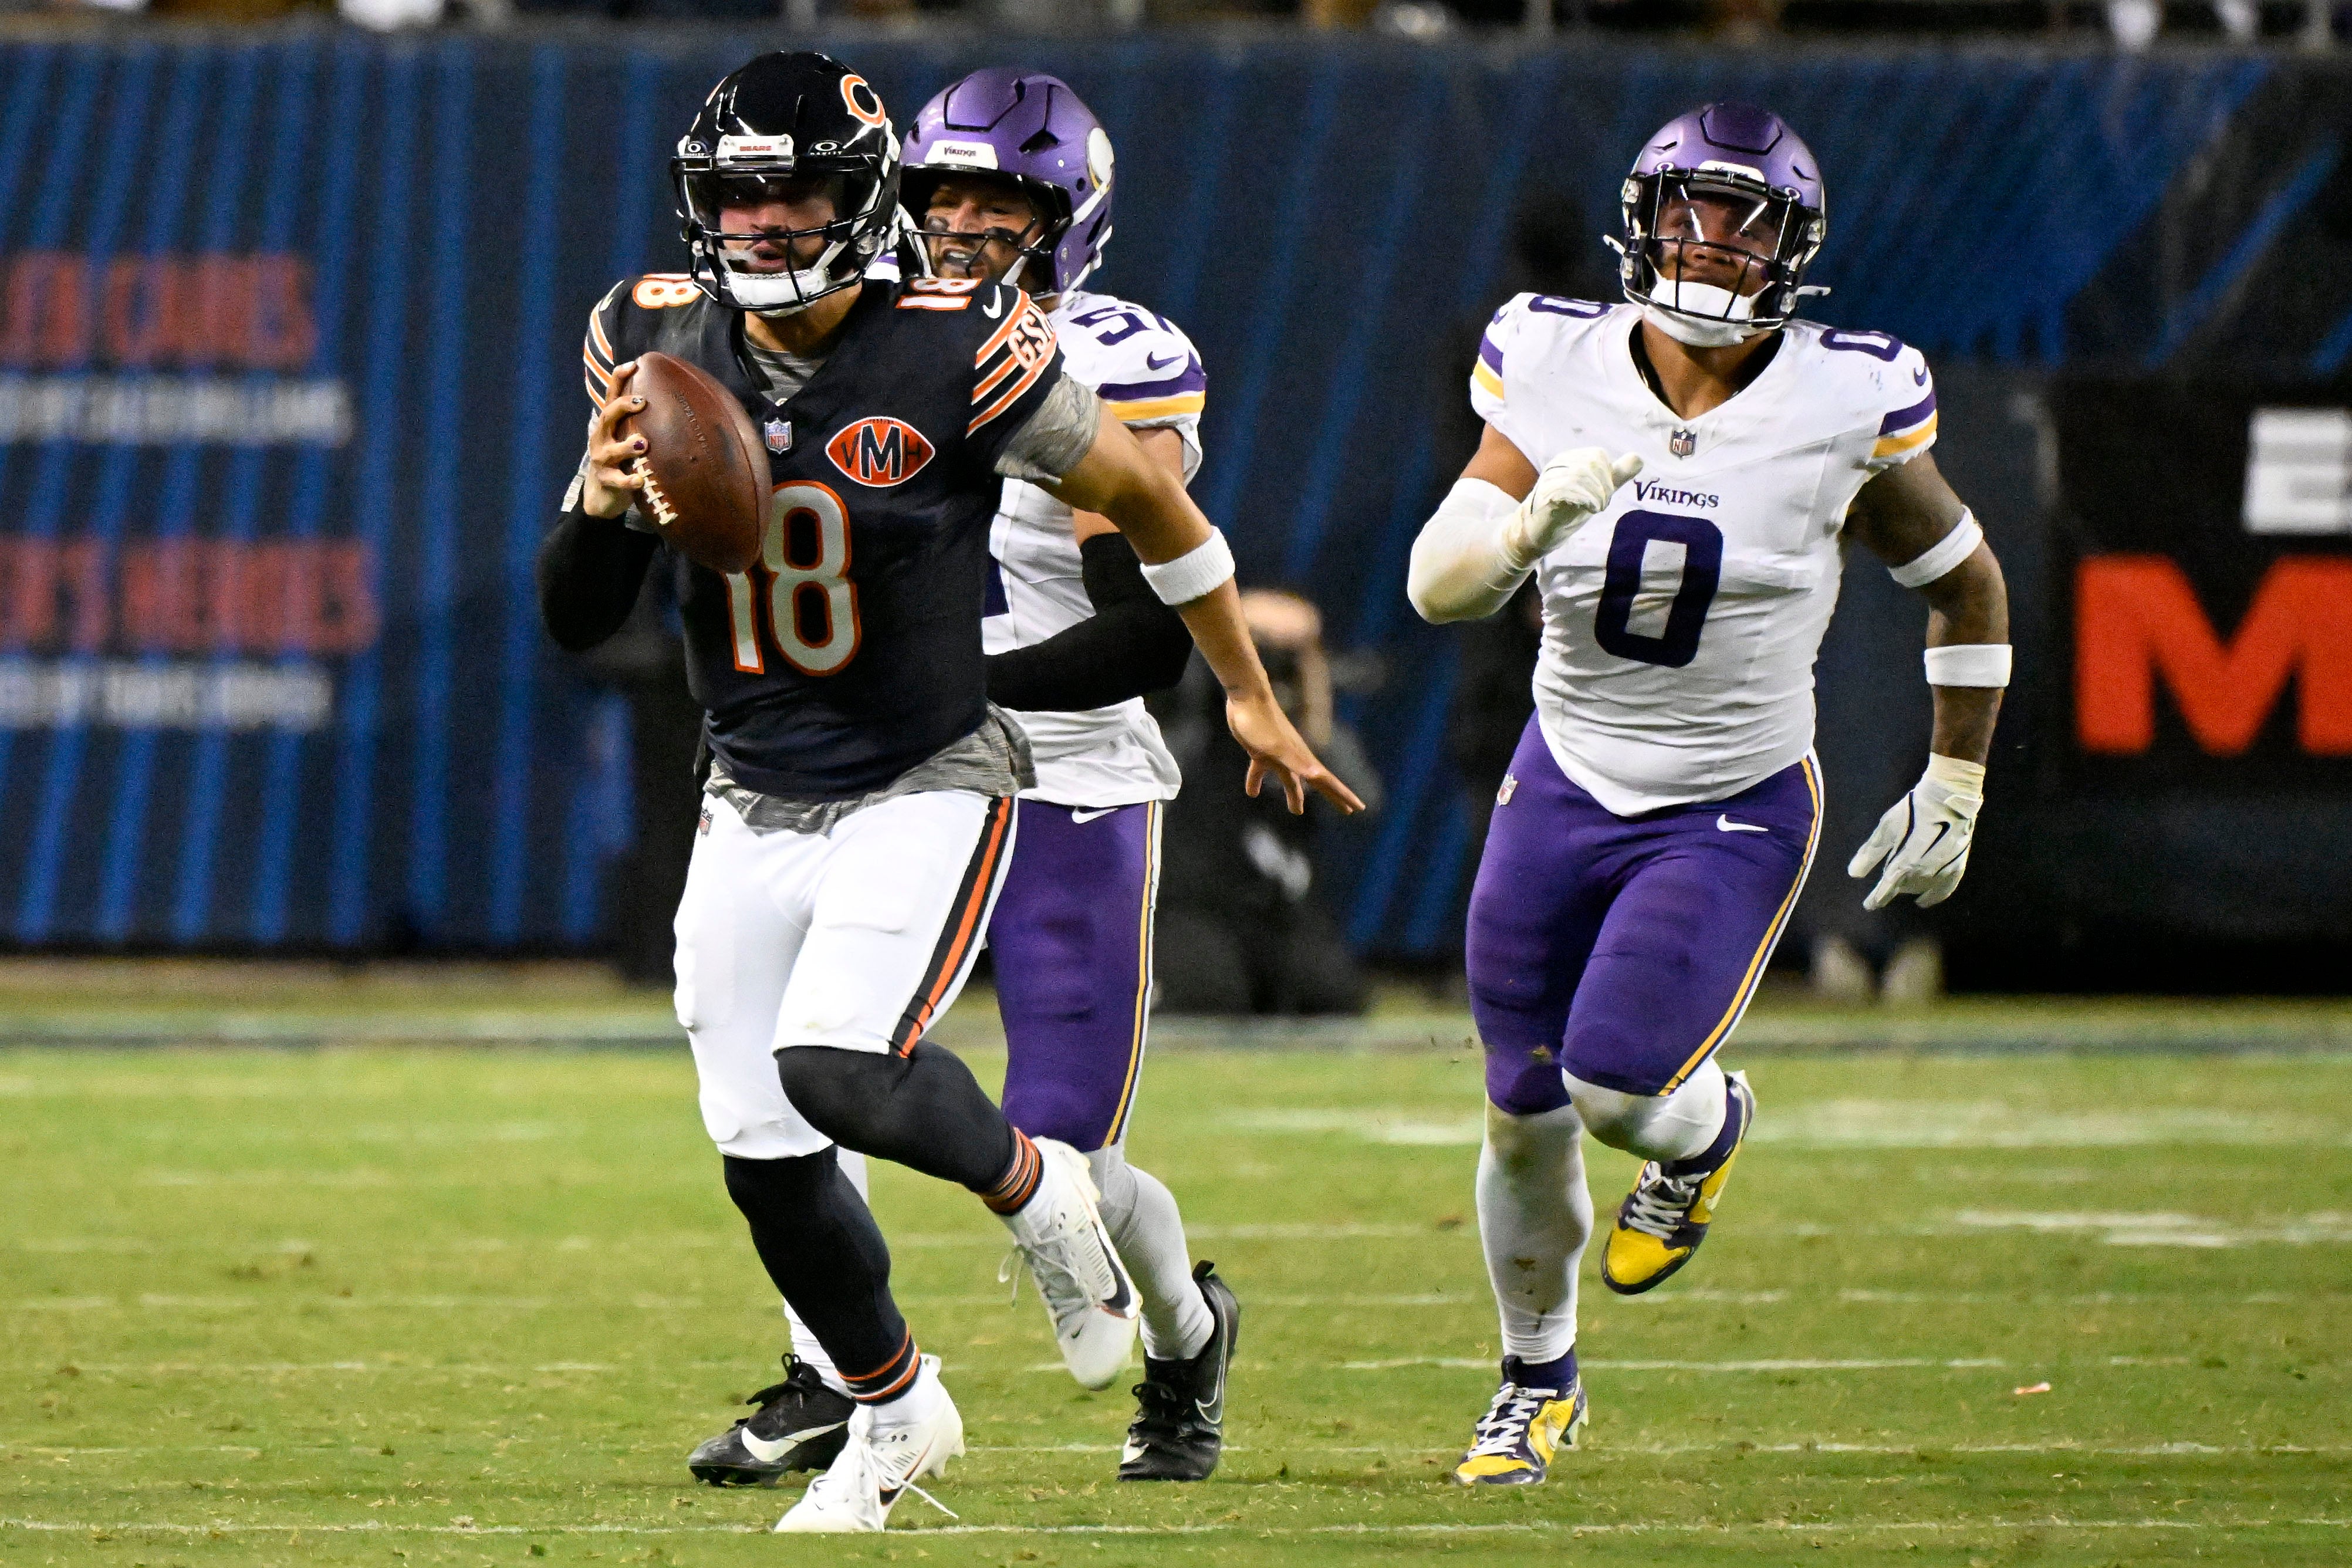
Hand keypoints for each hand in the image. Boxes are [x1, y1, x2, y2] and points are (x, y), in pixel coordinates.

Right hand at [580, 362, 646, 519]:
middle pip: (607, 416)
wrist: (602, 497)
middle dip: (623, 407)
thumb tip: (680, 406)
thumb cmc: (623, 463)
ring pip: (611, 450)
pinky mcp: (606, 481)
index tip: (633, 364)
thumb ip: (645, 425)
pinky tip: (641, 480)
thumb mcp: (629, 440)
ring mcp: (601, 460)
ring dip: (626, 445)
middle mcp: (601, 438)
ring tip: (642, 443)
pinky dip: (628, 480)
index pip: (611, 397)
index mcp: (609, 426)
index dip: (618, 379)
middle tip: (641, 402)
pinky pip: (616, 481)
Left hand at [1224, 689, 1364, 816]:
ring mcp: (1278, 753)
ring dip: (1294, 794)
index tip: (1358, 808)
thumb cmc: (1261, 722)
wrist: (1246, 695)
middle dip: (1331, 796)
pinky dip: (1258, 781)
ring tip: (1296, 811)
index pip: (1327, 781)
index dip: (1343, 796)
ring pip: (1289, 779)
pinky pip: (1261, 770)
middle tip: (1347, 812)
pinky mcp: (1261, 749)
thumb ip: (1296, 761)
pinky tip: (1252, 793)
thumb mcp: (1276, 747)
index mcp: (1301, 758)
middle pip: (1315, 782)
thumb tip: (1317, 775)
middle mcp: (1294, 757)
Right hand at [1499, 447, 1642, 569]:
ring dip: (1595, 495)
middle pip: (1592, 463)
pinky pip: (1568, 488)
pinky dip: (1584, 500)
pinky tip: (1585, 510)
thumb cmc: (1567, 511)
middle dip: (1603, 486)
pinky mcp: (1545, 494)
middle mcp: (1559, 464)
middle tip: (1599, 504)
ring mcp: (1550, 478)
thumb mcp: (1596, 491)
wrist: (1535, 532)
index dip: (1608, 476)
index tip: (1604, 496)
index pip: (1598, 456)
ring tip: (1592, 508)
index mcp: (1570, 459)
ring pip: (1582, 475)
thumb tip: (1638, 458)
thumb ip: (1616, 476)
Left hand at [1848, 754, 1984, 909]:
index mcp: (1903, 866)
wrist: (1947, 799)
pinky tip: (1926, 899)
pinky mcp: (1957, 867)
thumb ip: (1870, 853)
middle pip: (1904, 889)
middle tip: (1886, 887)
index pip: (1886, 891)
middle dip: (1893, 888)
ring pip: (1922, 889)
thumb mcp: (1886, 829)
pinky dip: (1934, 896)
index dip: (1876, 899)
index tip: (1869, 905)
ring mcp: (1942, 872)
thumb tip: (1854, 874)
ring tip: (1905, 888)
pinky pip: (1944, 890)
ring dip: (1911, 889)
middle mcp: (1922, 874)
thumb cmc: (1911, 811)